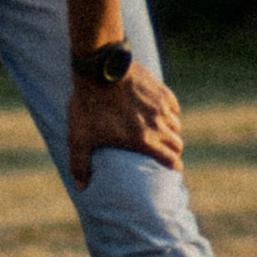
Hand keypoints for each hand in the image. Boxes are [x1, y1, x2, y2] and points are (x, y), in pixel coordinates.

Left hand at [67, 65, 182, 184]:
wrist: (99, 68)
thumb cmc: (89, 105)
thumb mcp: (80, 138)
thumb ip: (80, 164)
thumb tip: (81, 188)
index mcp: (142, 140)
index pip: (170, 158)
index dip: (174, 165)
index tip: (174, 168)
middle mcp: (157, 124)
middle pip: (177, 143)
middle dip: (174, 150)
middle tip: (167, 152)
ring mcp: (160, 106)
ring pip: (176, 124)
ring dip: (171, 131)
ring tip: (162, 133)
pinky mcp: (160, 89)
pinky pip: (173, 105)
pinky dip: (170, 112)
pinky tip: (162, 112)